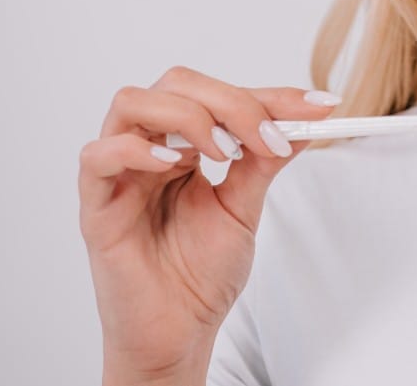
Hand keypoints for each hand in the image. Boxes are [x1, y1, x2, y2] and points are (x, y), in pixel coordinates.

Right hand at [78, 65, 340, 379]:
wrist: (179, 332)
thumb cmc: (202, 272)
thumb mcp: (245, 206)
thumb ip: (266, 160)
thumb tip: (307, 119)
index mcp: (185, 145)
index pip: (221, 96)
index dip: (271, 96)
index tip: (320, 107)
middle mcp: (149, 148)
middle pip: (177, 84)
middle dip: (232, 102)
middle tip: (269, 138)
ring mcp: (120, 173)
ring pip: (133, 102)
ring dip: (187, 116)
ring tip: (222, 154)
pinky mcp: (96, 205)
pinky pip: (97, 155)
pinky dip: (135, 149)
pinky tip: (171, 165)